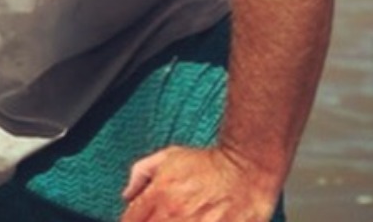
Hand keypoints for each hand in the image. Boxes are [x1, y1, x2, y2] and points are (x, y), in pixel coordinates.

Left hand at [121, 145, 279, 221]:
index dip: (130, 220)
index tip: (135, 220)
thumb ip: (141, 174)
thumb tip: (127, 195)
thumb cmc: (208, 163)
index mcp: (161, 194)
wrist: (245, 169)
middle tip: (158, 218)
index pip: (131, 218)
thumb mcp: (168, 157)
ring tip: (176, 219)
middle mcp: (175, 214)